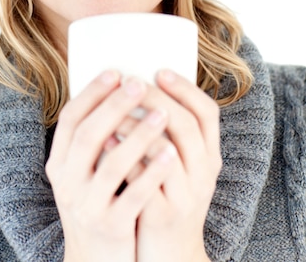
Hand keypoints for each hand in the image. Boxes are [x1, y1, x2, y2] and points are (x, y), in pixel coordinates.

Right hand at [46, 71, 179, 261]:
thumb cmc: (96, 203)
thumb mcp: (83, 173)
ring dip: (139, 134)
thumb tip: (118, 92)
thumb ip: (94, 141)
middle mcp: (67, 182)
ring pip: (112, 164)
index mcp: (59, 163)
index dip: (91, 93)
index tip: (115, 72)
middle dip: (115, 105)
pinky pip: (133, 195)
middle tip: (139, 83)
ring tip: (163, 113)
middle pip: (89, 135)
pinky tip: (171, 152)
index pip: (70, 120)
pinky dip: (152, 171)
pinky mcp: (110, 226)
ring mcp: (87, 206)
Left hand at [124, 71, 220, 261]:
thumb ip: (168, 133)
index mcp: (209, 157)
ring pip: (164, 152)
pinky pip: (142, 182)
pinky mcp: (160, 216)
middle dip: (155, 99)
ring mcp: (184, 197)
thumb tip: (140, 88)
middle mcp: (203, 175)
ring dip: (136, 126)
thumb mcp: (180, 166)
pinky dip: (124, 158)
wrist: (170, 256)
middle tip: (131, 82)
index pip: (208, 113)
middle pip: (184, 125)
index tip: (159, 71)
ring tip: (114, 108)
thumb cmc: (168, 198)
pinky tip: (106, 141)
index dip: (186, 88)